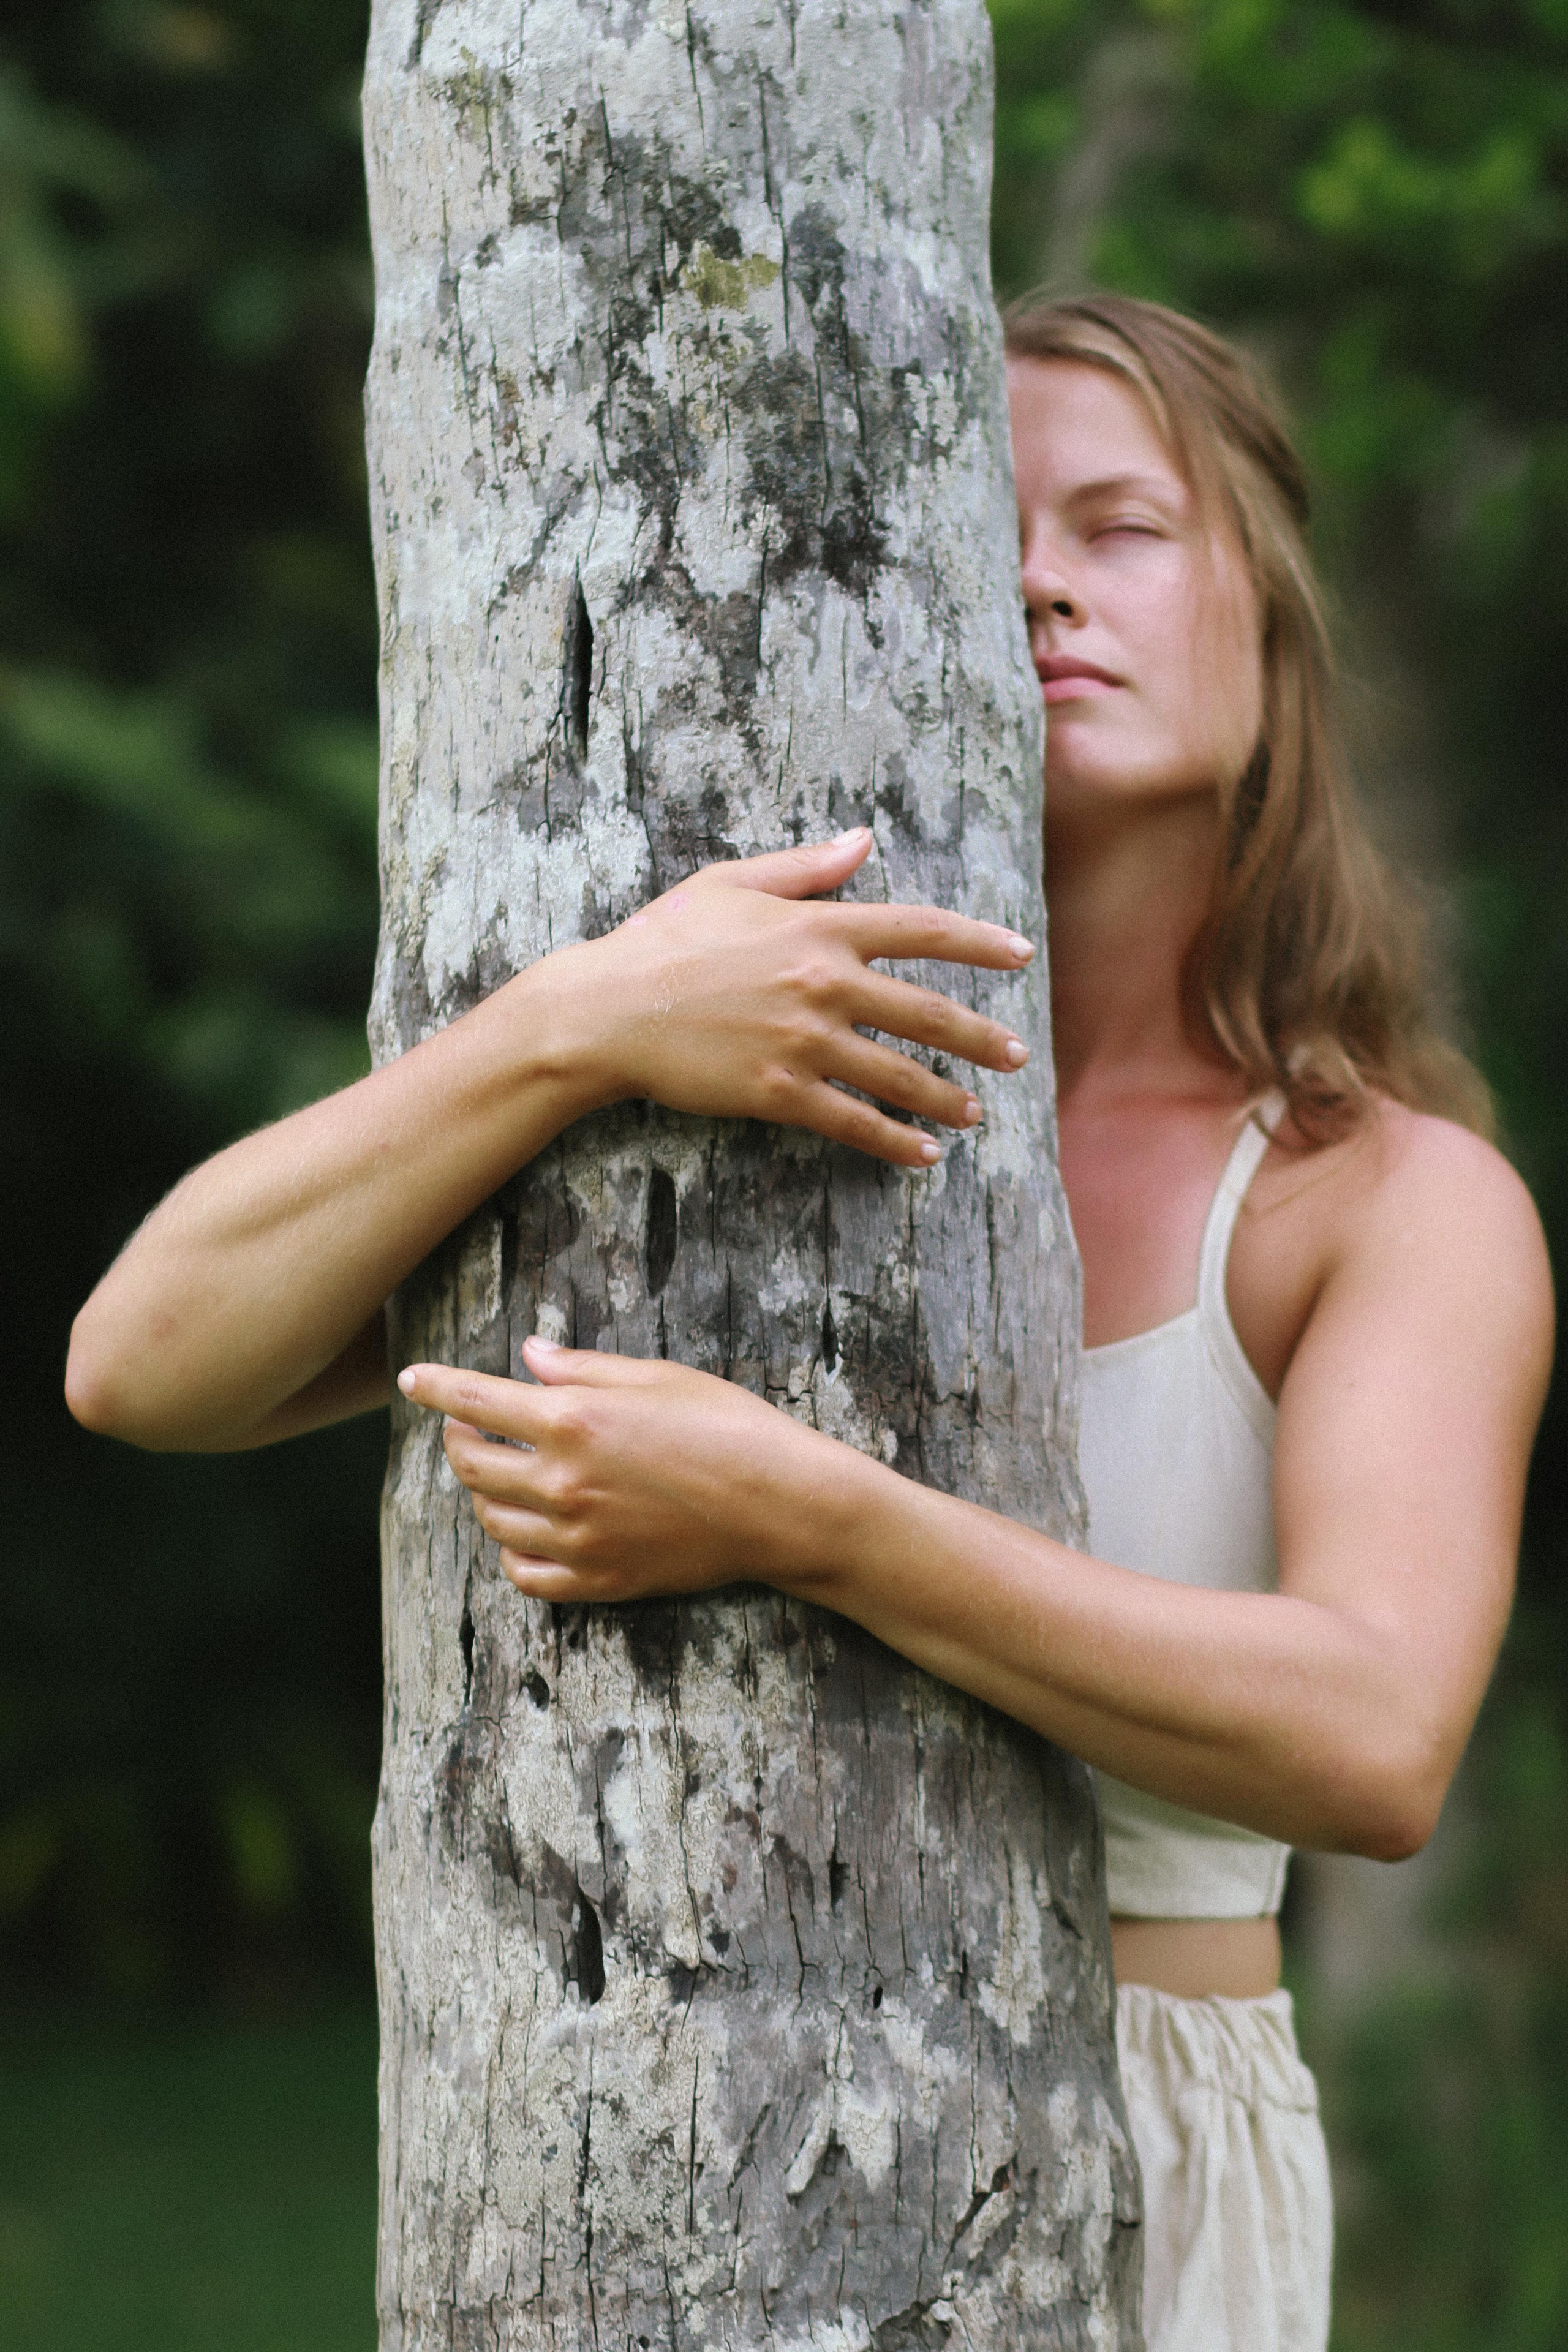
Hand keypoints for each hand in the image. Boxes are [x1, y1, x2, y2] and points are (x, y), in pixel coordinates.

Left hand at [399, 1338, 855, 1601]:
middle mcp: (563, 1483)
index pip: (474, 1402)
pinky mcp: (600, 1579)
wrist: (781, 1505)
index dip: (433, 1388)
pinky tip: (524, 1531)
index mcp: (574, 1421)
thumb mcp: (657, 1378)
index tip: (410, 1380)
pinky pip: (525, 1574)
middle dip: (457, 1440)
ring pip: (492, 1520)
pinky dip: (511, 1552)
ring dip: (483, 1494)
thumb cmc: (728, 1427)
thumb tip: (528, 1357)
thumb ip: (582, 1369)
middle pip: (472, 1466)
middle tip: (467, 1426)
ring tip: (502, 1474)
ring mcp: (578, 1538)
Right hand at [545, 828, 1033, 1169]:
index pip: (923, 929)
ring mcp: (804, 1041)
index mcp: (819, 927)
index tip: (1021, 954)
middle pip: (927, 1012)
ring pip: (899, 1075)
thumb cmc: (663, 940)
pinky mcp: (779, 1092)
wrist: (607, 1009)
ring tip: (975, 1114)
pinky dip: (894, 1142)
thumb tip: (863, 839)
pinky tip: (923, 1156)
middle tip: (1017, 1055)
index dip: (980, 943)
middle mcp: (823, 983)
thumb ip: (806, 867)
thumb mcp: (730, 882)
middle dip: (981, 1037)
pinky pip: (854, 1122)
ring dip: (946, 1098)